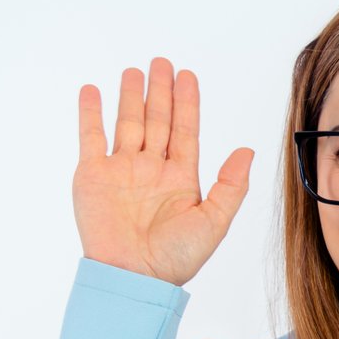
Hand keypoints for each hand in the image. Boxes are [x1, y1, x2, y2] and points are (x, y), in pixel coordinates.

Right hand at [75, 60, 251, 286]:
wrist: (135, 275)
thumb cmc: (177, 257)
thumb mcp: (214, 221)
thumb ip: (230, 185)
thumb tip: (247, 151)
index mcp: (181, 178)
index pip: (185, 131)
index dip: (187, 103)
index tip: (188, 76)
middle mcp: (152, 169)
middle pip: (157, 120)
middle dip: (161, 92)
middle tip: (162, 62)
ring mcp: (121, 170)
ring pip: (128, 123)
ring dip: (130, 97)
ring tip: (134, 71)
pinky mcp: (93, 174)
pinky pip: (91, 137)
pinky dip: (90, 113)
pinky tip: (93, 91)